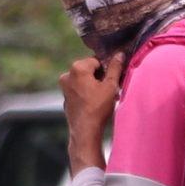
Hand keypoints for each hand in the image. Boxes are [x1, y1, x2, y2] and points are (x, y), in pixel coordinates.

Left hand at [61, 54, 123, 168]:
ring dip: (94, 85)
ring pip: (84, 80)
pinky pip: (79, 90)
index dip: (107, 69)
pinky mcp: (66, 98)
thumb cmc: (98, 108)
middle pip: (89, 70)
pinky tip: (95, 103)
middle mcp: (67, 75)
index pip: (97, 60)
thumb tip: (119, 55)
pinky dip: (87, 93)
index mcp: (77, 68)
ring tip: (104, 97)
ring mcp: (64, 87)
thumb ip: (115, 68)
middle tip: (110, 89)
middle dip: (100, 77)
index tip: (113, 79)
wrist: (85, 130)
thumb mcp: (111, 86)